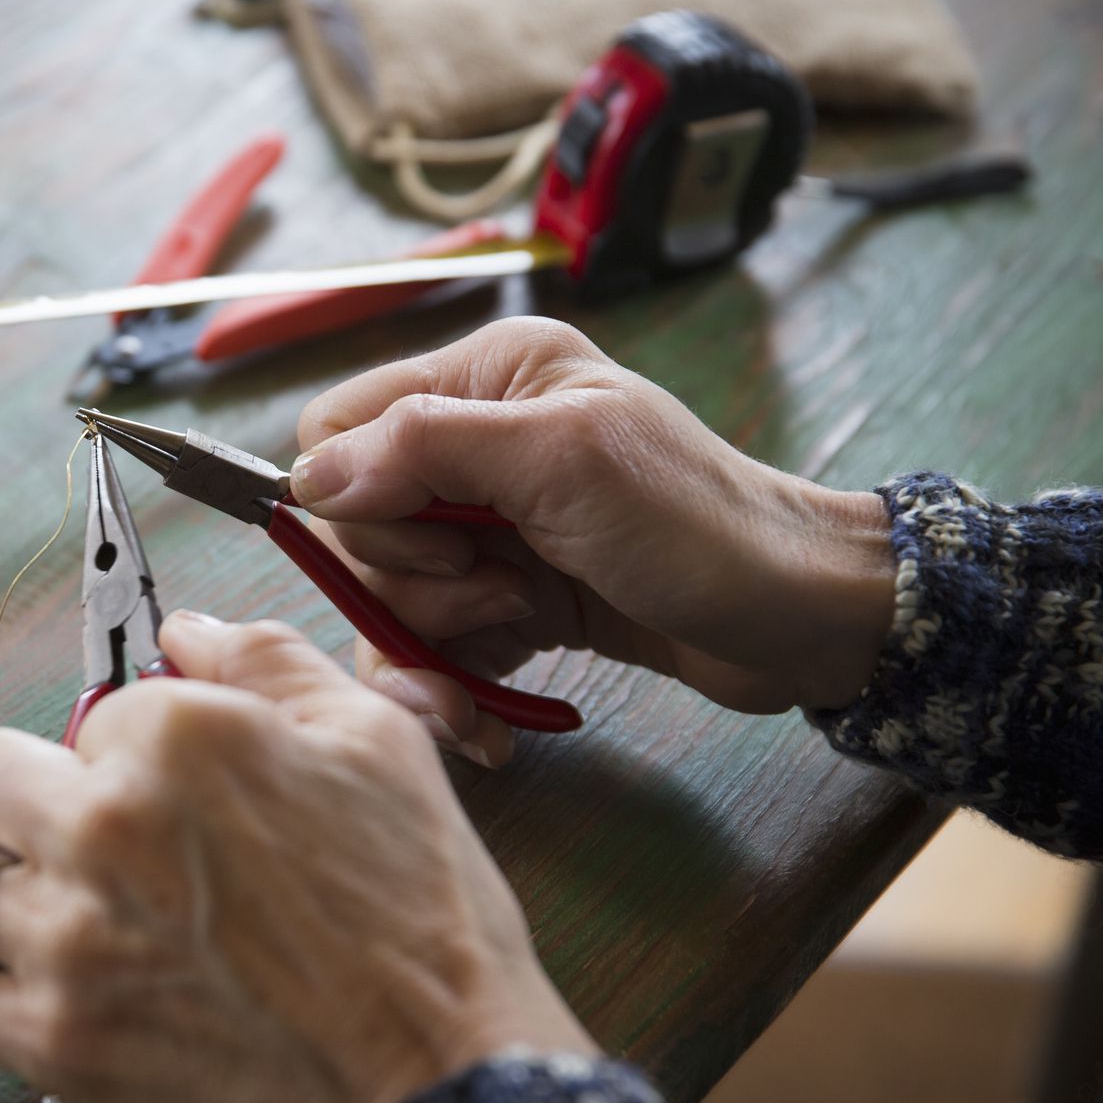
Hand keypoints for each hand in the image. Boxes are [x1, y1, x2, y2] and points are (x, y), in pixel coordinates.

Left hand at [0, 614, 595, 1102]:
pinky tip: (55, 995)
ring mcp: (69, 939)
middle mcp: (106, 825)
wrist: (437, 1086)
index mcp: (181, 737)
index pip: (96, 712)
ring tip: (82, 932)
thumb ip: (269, 663)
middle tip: (88, 847)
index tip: (179, 800)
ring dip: (13, 903)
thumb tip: (184, 631)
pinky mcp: (56, 1040)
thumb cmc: (423, 920)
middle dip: (27, 801)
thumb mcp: (378, 746)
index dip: (138, 753)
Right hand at [292, 318, 893, 765]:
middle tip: (497, 589)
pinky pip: (429, 647)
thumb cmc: (694, 526)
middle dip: (409, 579)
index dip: (356, 495)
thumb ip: (427, 449)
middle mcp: (476, 444)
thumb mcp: (561, 463)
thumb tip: (308, 477)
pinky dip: (451, 688)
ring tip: (520, 634)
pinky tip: (487, 725)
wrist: (794, 622)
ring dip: (435, 638)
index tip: (438, 537)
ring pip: (385, 596)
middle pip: (354, 525)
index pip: (338, 427)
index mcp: (485, 377)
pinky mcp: (507, 600)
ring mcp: (489, 529)